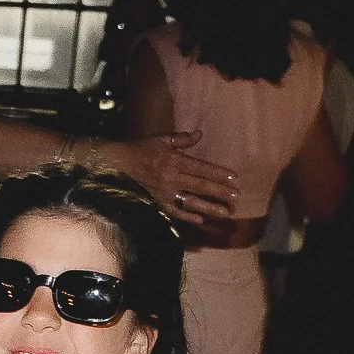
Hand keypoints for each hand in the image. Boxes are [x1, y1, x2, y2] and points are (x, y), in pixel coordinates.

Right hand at [112, 132, 236, 227]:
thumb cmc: (140, 150)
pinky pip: (175, 212)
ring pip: (192, 202)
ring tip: (225, 213)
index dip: (219, 174)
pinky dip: (187, 216)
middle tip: (236, 197)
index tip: (234, 179)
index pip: (203, 168)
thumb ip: (181, 139)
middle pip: (201, 186)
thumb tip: (200, 134)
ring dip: (210, 207)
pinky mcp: (157, 203)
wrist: (117, 165)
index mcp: (175, 160)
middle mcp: (172, 177)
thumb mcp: (161, 139)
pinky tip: (200, 220)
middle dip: (220, 192)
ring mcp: (165, 193)